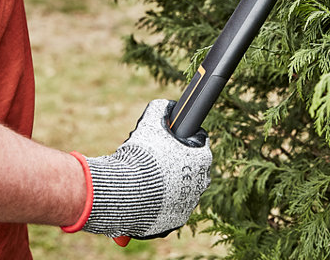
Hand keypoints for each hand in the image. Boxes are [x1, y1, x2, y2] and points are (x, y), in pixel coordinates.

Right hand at [64, 99, 211, 238]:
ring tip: (148, 179)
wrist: (127, 191)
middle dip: (177, 163)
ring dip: (168, 185)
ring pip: (181, 190)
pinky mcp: (175, 221)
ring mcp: (189, 204)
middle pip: (191, 168)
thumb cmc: (142, 155)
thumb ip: (162, 109)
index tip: (173, 139)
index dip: (184, 139)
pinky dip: (159, 205)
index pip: (199, 143)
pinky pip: (169, 210)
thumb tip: (168, 106)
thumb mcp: (151, 122)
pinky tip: (146, 196)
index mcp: (202, 158)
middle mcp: (201, 182)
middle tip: (157, 159)